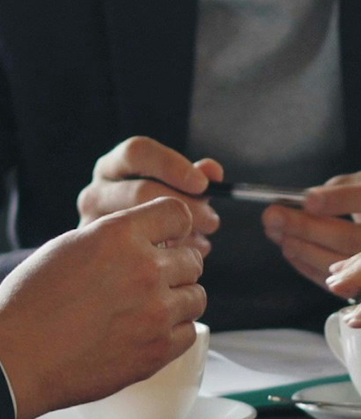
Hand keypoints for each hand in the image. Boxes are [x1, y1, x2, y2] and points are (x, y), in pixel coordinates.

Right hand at [0, 198, 205, 418]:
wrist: (15, 359)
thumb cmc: (30, 304)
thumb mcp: (69, 248)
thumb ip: (116, 238)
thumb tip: (147, 239)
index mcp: (120, 235)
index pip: (178, 215)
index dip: (175, 228)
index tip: (171, 239)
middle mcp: (145, 268)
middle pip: (193, 259)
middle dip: (176, 268)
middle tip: (152, 281)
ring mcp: (155, 311)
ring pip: (197, 296)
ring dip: (178, 300)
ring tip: (149, 309)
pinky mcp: (157, 350)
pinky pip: (189, 332)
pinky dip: (174, 332)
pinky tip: (149, 332)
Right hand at [78, 137, 223, 253]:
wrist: (109, 266)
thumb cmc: (153, 217)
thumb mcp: (172, 193)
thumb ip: (192, 178)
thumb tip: (212, 172)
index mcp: (112, 168)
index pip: (136, 151)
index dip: (172, 165)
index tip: (203, 184)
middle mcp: (95, 194)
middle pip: (141, 191)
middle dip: (186, 207)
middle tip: (212, 222)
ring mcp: (91, 228)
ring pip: (138, 229)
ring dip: (181, 235)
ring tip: (201, 242)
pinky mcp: (98, 263)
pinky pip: (139, 261)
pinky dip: (171, 262)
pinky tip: (183, 264)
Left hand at [263, 172, 360, 291]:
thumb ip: (349, 187)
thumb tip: (309, 201)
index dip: (343, 199)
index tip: (307, 199)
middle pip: (357, 237)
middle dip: (310, 227)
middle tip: (274, 215)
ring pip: (346, 265)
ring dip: (306, 250)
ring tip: (278, 234)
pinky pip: (341, 285)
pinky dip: (311, 268)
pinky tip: (292, 252)